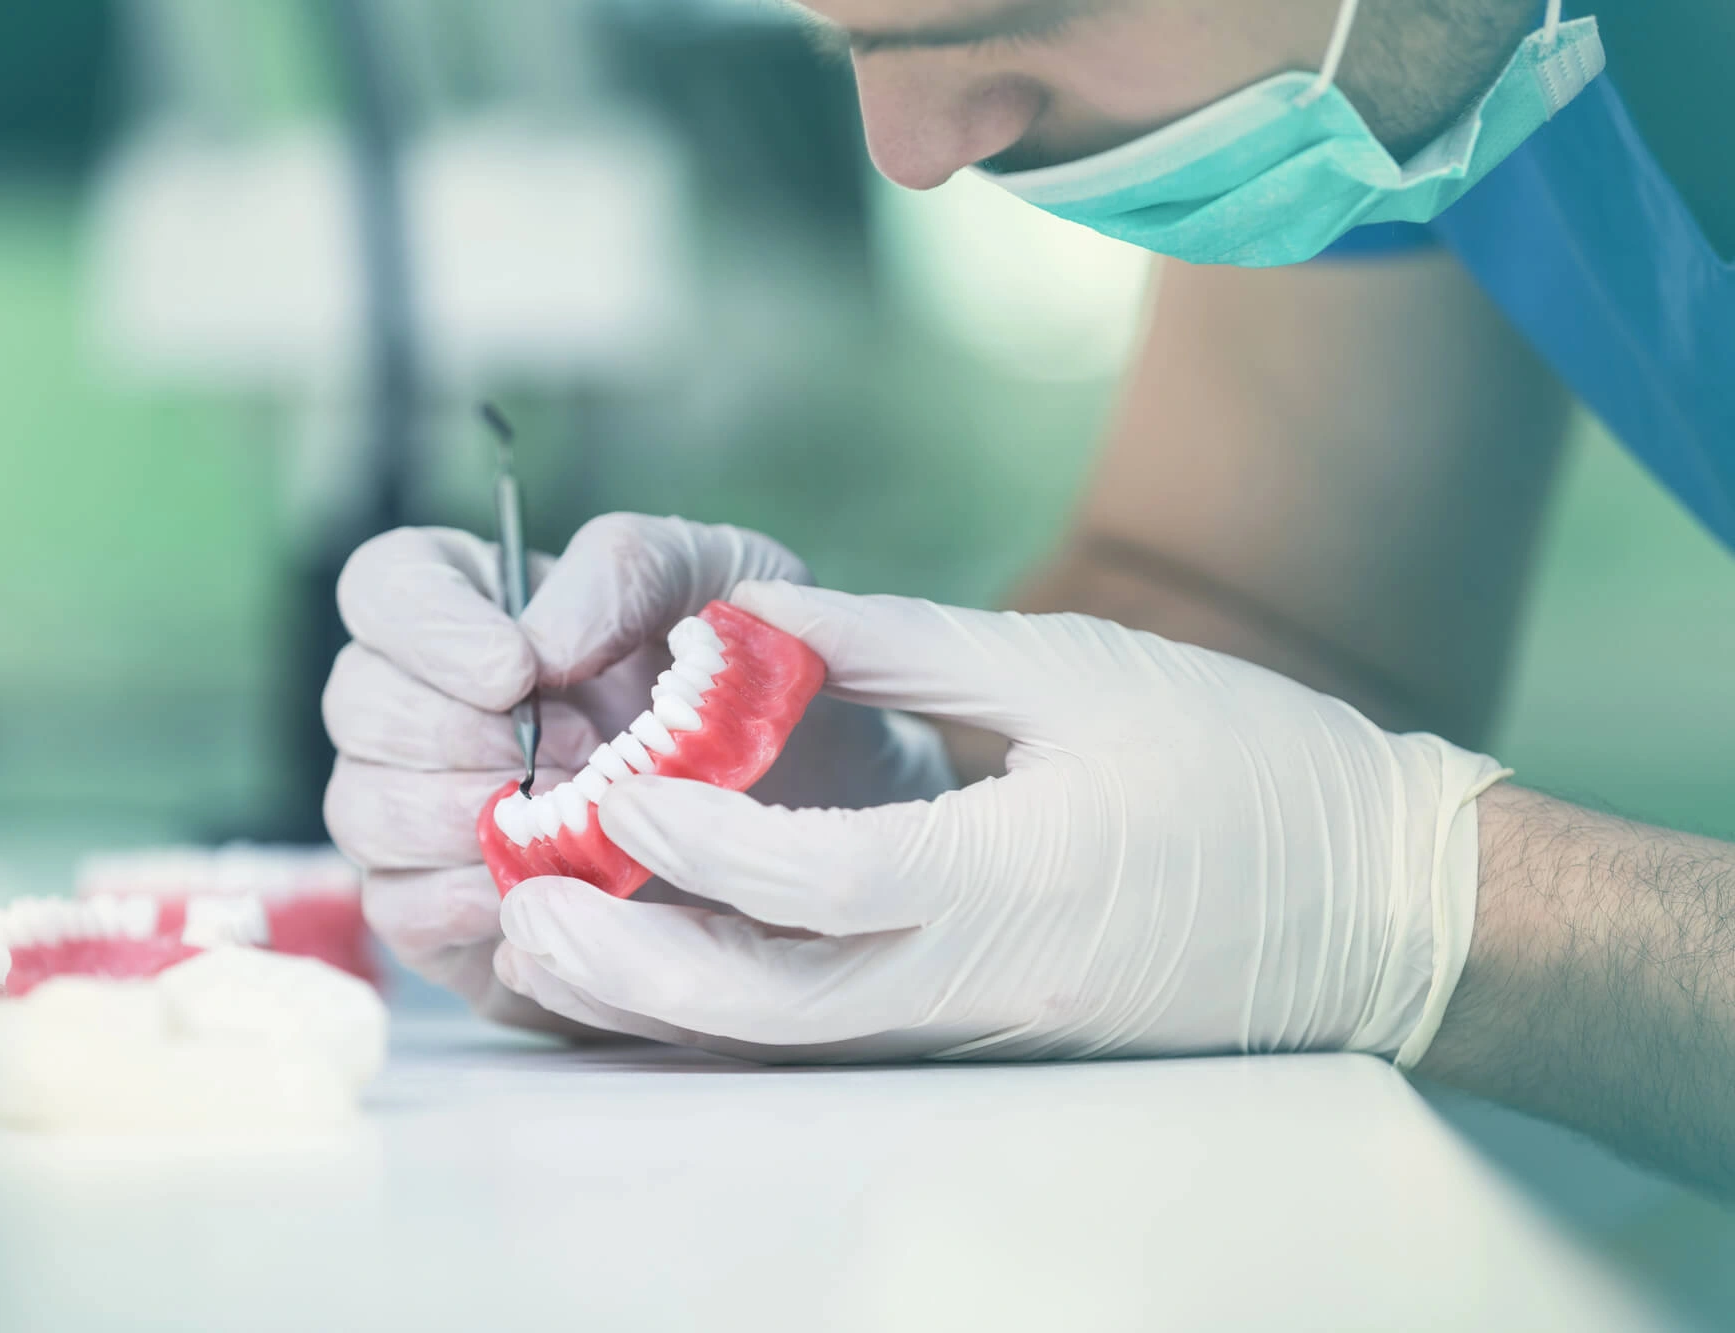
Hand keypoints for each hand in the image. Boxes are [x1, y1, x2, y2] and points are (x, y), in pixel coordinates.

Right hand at [322, 516, 952, 1034]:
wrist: (816, 825)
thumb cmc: (759, 692)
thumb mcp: (724, 583)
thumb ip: (628, 568)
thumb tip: (539, 639)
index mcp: (482, 607)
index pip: (385, 586)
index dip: (427, 626)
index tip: (515, 670)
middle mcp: (430, 704)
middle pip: (356, 700)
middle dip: (459, 734)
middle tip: (579, 758)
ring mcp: (422, 814)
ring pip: (362, 806)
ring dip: (467, 816)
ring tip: (578, 823)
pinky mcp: (443, 916)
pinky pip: (399, 908)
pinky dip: (468, 897)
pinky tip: (548, 887)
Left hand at [493, 583, 1509, 1063]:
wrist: (1377, 909)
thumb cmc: (1243, 770)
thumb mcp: (1072, 671)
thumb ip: (900, 646)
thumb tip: (752, 621)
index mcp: (1009, 884)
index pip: (817, 878)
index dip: (698, 834)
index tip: (609, 783)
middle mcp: (975, 983)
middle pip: (763, 1009)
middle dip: (627, 966)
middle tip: (518, 905)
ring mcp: (976, 1028)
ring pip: (780, 1038)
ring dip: (658, 996)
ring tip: (552, 931)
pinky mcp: (979, 1034)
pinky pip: (826, 1035)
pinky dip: (728, 1003)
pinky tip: (662, 951)